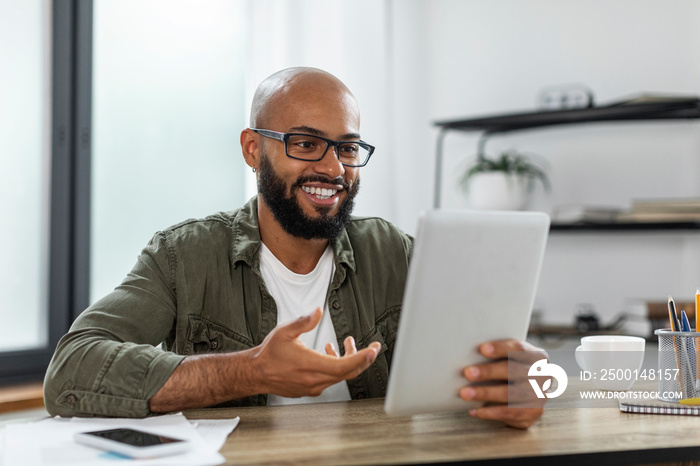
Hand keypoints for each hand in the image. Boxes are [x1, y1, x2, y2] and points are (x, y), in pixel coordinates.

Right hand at [252, 307, 380, 396]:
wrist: (257, 373)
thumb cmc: (270, 353)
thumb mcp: (286, 331)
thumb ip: (305, 321)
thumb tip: (319, 311)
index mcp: (311, 365)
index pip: (344, 365)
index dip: (362, 358)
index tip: (374, 350)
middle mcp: (315, 379)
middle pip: (349, 372)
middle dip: (364, 358)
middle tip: (374, 348)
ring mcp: (314, 386)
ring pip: (341, 375)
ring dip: (349, 359)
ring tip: (346, 343)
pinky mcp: (311, 389)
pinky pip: (331, 378)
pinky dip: (337, 365)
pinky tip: (330, 353)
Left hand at [459, 339, 547, 428]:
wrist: (528, 395)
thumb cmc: (511, 371)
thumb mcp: (509, 360)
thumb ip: (496, 356)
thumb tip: (467, 354)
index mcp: (537, 356)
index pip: (519, 348)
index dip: (501, 348)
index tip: (482, 349)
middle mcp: (543, 375)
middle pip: (512, 371)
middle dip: (488, 372)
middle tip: (467, 373)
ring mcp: (540, 395)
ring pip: (509, 394)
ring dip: (484, 393)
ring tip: (465, 393)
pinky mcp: (533, 413)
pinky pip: (508, 412)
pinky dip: (488, 412)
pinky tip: (474, 410)